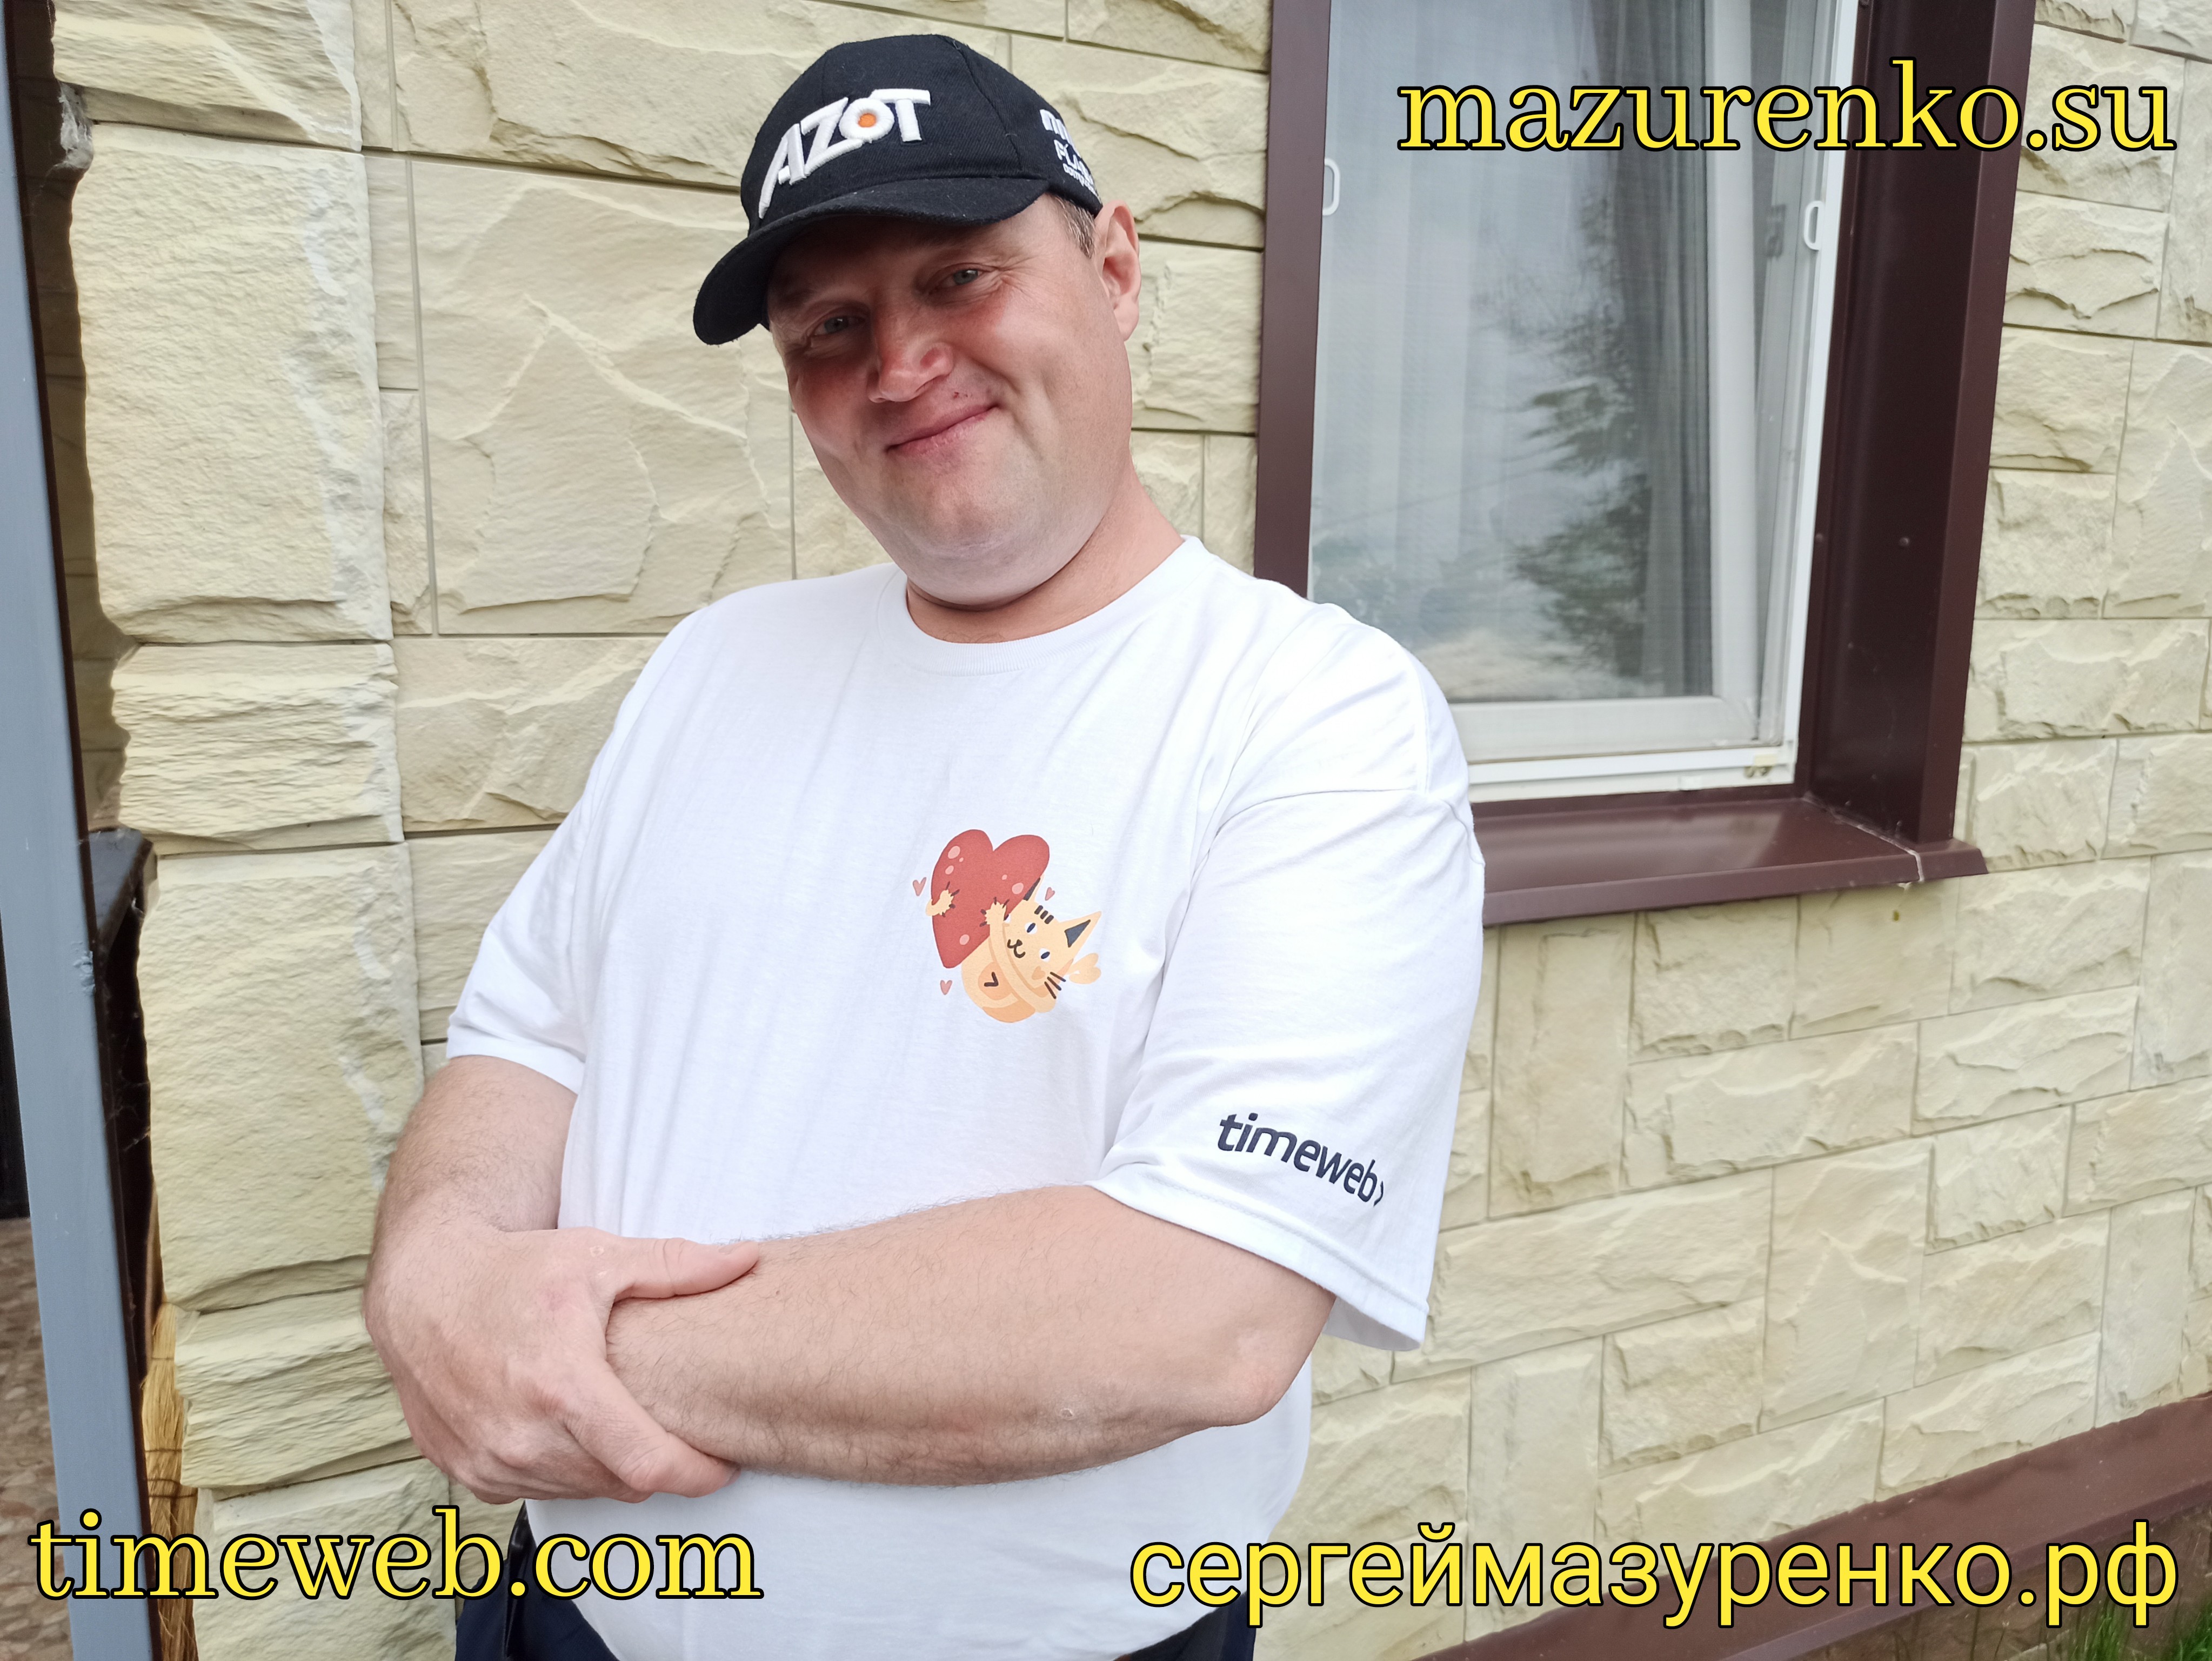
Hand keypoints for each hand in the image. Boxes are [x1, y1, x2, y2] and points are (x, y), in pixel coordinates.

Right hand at [365, 1224, 757, 1502]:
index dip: (696, 1474)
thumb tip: (748, 1259)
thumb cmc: (513, 1269)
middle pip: (622, 1482)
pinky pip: (537, 1489)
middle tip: (676, 1430)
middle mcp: (521, 1436)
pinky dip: (564, 1470)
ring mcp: (489, 1460)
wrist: (422, 1288)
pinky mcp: (467, 1472)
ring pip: (581, 1491)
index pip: (647, 1464)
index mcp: (562, 1387)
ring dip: (610, 1468)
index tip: (724, 1466)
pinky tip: (568, 1429)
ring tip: (620, 1420)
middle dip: (657, 1462)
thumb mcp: (598, 1257)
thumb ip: (677, 1267)